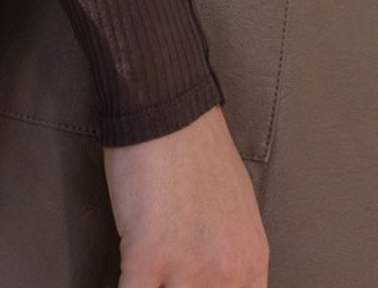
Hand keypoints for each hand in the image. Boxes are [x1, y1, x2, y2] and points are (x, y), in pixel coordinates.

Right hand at [103, 103, 269, 287]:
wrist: (167, 108)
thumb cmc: (198, 148)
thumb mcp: (237, 208)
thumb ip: (230, 252)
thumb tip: (216, 277)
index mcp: (250, 262)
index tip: (192, 286)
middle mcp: (226, 272)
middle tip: (167, 277)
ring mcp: (188, 268)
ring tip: (145, 275)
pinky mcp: (147, 255)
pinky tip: (127, 275)